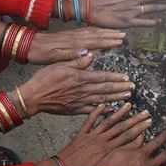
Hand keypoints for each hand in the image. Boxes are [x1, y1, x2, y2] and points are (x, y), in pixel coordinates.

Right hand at [19, 54, 134, 115]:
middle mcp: (82, 90)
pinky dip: (103, 111)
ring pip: (102, 100)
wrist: (32, 97)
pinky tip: (112, 110)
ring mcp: (79, 102)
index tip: (127, 77)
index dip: (116, 78)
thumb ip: (77, 60)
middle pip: (105, 89)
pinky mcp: (75, 110)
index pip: (102, 77)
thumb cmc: (44, 79)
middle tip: (133, 88)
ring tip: (128, 97)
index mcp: (79, 78)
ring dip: (116, 98)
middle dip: (121, 88)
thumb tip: (91, 54)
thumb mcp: (59, 64)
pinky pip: (92, 111)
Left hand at [28, 28, 124, 64]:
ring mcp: (73, 35)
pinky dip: (97, 31)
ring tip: (117, 32)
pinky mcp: (70, 35)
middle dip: (111, 35)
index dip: (109, 41)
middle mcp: (76, 37)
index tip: (120, 41)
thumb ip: (72, 55)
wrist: (28, 44)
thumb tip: (89, 54)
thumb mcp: (55, 57)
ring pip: (94, 32)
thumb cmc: (41, 54)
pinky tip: (101, 32)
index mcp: (74, 43)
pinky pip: (88, 31)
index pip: (95, 41)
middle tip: (124, 35)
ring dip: (106, 32)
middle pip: (97, 35)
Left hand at [57, 104, 151, 165]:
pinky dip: (96, 112)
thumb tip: (128, 160)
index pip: (129, 139)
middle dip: (136, 121)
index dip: (140, 131)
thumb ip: (115, 164)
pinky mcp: (82, 134)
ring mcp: (93, 136)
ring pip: (109, 122)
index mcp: (109, 152)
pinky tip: (104, 105)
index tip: (148, 124)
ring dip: (120, 113)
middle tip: (146, 113)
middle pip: (123, 129)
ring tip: (129, 105)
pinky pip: (90, 121)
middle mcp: (103, 142)